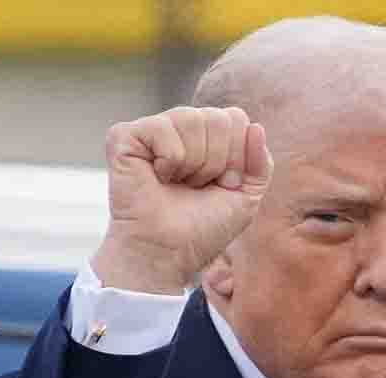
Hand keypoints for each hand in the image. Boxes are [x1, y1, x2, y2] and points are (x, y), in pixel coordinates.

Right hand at [91, 106, 271, 293]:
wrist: (167, 252)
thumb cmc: (201, 229)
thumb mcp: (245, 198)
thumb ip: (261, 164)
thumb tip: (257, 127)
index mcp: (207, 135)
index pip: (236, 118)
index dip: (236, 158)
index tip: (219, 185)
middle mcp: (180, 126)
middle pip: (219, 117)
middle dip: (216, 162)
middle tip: (194, 186)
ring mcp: (152, 129)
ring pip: (192, 119)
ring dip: (193, 164)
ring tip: (176, 183)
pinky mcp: (125, 135)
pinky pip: (163, 128)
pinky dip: (169, 160)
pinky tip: (157, 177)